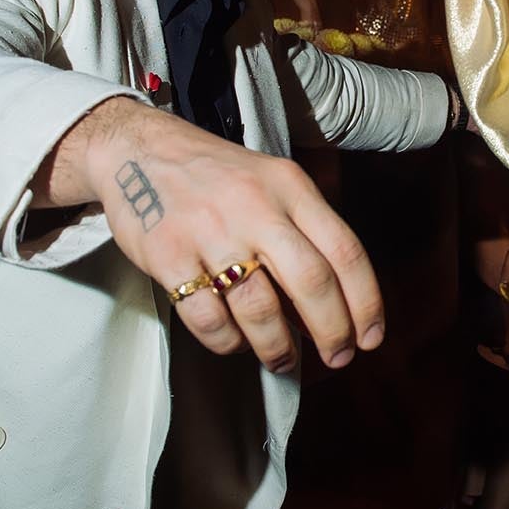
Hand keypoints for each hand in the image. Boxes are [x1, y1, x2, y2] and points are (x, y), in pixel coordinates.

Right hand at [61, 97, 381, 373]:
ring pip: (260, 307)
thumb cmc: (215, 176)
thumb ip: (304, 228)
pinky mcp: (168, 254)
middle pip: (311, 281)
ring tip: (283, 359)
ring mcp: (210, 230)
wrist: (138, 149)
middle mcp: (255, 205)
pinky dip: (228, 342)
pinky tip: (236, 343)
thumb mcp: (271, 180)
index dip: (366, 301)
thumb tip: (337, 302)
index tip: (370, 337)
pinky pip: (208, 316)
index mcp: (289, 186)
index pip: (344, 250)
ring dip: (278, 346)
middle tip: (336, 357)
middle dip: (331, 331)